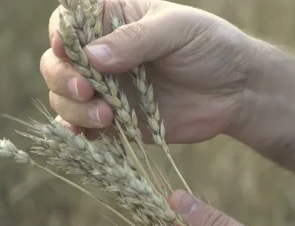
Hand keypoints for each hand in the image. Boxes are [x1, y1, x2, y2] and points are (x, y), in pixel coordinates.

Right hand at [41, 0, 256, 141]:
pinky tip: (91, 135)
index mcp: (115, 21)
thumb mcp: (177, 31)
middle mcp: (106, 56)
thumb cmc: (211, 47)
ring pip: (67, 98)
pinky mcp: (120, 120)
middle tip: (87, 89)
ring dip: (74, 109)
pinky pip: (87, 127)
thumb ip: (136, 40)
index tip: (66, 49)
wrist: (237, 91)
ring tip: (106, 116)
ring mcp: (111, 89)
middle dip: (63, 77)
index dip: (59, 34)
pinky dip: (80, 132)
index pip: (69, 22)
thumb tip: (91, 55)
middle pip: (57, 63)